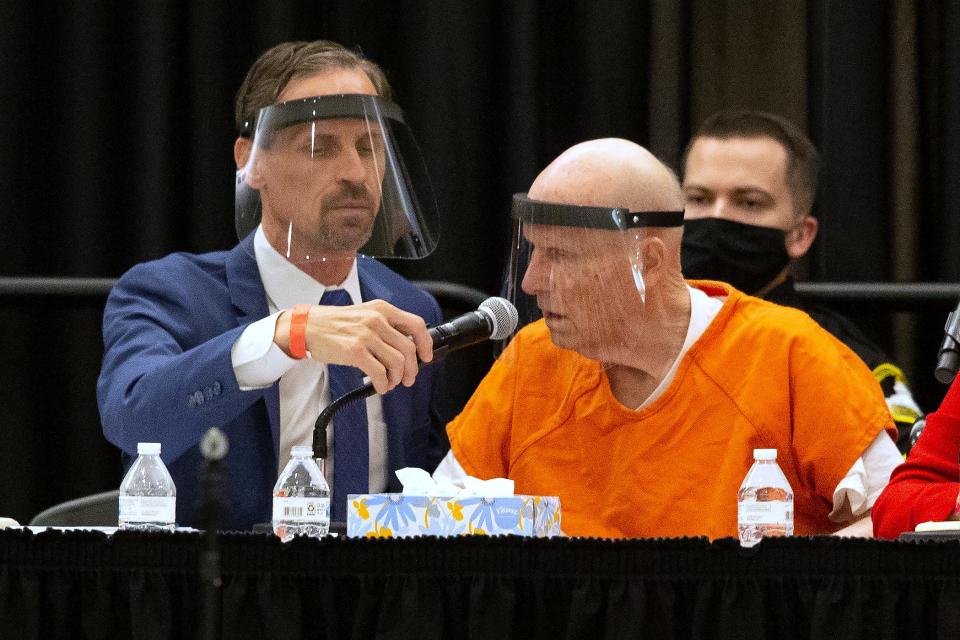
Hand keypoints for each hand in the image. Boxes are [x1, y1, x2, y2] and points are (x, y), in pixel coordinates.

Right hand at [275, 300, 432, 393]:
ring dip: (396, 378)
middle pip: (408, 349)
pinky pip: (378, 372)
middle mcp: (377, 320)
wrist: (307, 327)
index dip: (425, 344)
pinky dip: (383, 383)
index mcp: (382, 309)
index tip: (426, 357)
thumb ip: (386, 326)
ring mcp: (366, 335)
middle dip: (411, 369)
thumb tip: (407, 348)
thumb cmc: (336, 323)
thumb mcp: (365, 314)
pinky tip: (379, 386)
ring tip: (390, 383)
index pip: (416, 325)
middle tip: (407, 379)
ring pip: (396, 362)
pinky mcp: (354, 351)